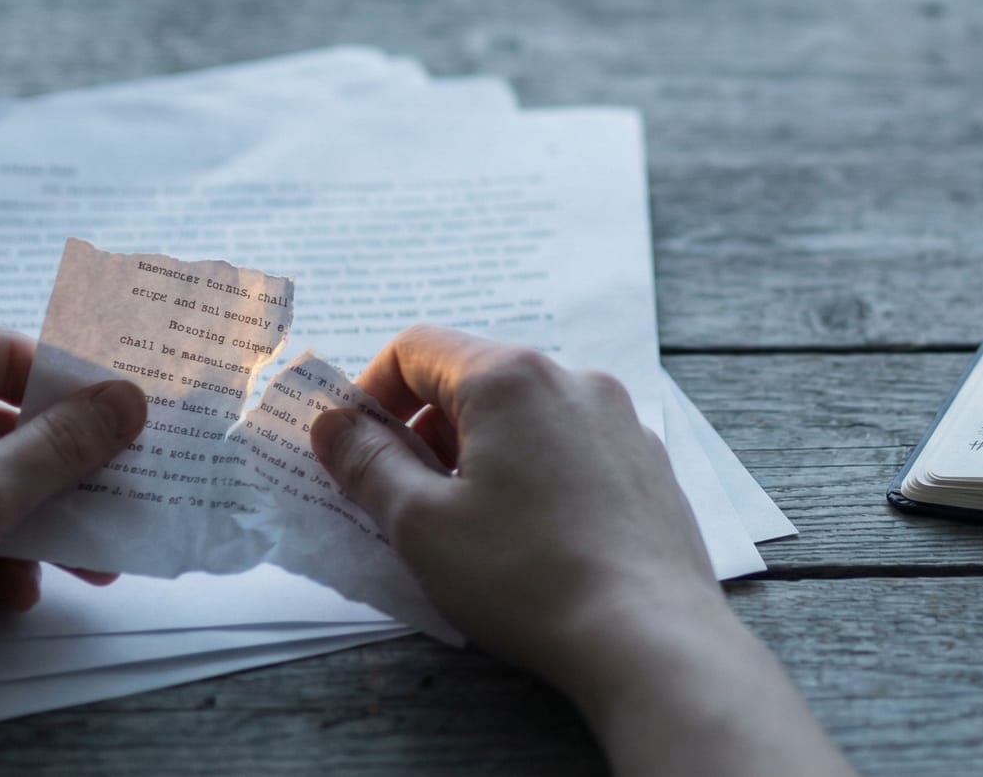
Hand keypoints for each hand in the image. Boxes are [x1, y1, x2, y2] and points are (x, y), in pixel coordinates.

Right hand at [310, 325, 853, 776]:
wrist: (649, 635)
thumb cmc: (528, 578)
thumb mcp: (421, 525)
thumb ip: (367, 464)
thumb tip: (333, 424)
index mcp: (511, 378)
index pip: (418, 348)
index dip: (370, 391)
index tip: (354, 448)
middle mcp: (573, 380)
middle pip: (475, 379)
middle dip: (427, 429)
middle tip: (404, 497)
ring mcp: (621, 420)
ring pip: (527, 415)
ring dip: (482, 453)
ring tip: (469, 525)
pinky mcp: (648, 463)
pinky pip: (573, 447)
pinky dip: (536, 471)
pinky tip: (533, 537)